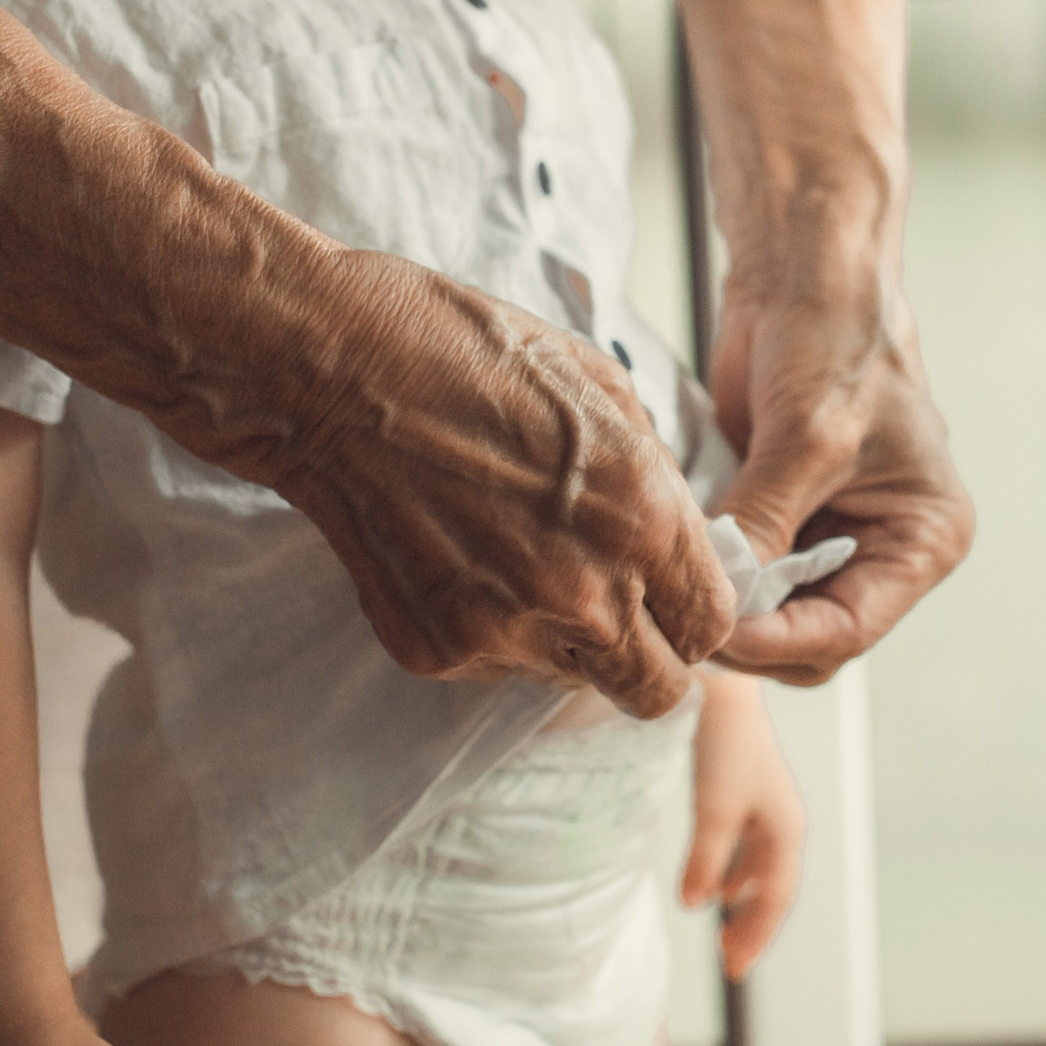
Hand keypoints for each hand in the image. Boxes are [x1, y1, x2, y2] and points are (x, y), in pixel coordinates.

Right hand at [269, 250, 736, 718]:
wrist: (334, 371)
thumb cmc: (465, 354)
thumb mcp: (599, 387)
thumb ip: (652, 477)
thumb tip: (673, 529)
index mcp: (643, 521)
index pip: (711, 625)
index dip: (693, 614)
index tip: (668, 599)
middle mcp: (585, 594)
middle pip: (657, 691)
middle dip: (646, 659)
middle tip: (615, 618)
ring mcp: (506, 632)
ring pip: (574, 684)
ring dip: (565, 645)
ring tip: (517, 564)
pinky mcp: (438, 651)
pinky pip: (494, 672)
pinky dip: (490, 634)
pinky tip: (461, 561)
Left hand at [671, 0, 975, 682]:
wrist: (803, 269)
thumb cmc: (838, 335)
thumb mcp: (808, 436)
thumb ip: (766, 520)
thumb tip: (721, 597)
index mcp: (923, 539)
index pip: (848, 630)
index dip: (779, 641)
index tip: (715, 631)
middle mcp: (880, 547)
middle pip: (806, 638)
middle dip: (748, 632)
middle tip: (682, 613)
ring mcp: (824, 533)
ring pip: (766, 612)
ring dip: (722, 604)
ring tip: (672, 582)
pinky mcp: (775, 512)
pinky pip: (739, 569)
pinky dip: (708, 570)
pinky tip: (671, 555)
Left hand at [681, 672, 804, 979]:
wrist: (724, 688)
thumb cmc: (724, 748)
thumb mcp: (714, 810)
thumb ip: (706, 860)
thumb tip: (696, 906)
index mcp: (786, 831)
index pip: (776, 900)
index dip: (756, 936)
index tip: (734, 970)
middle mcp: (783, 822)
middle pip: (774, 888)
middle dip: (754, 924)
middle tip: (731, 960)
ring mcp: (768, 806)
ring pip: (762, 868)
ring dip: (745, 900)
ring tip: (726, 924)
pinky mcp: (749, 791)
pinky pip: (749, 847)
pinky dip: (736, 871)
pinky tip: (718, 880)